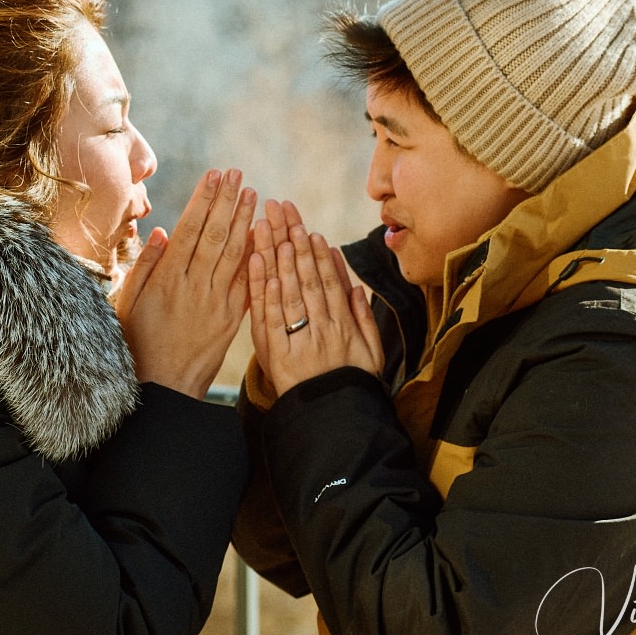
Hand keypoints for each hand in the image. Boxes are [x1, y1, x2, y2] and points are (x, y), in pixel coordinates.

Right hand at [114, 169, 256, 398]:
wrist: (163, 389)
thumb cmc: (137, 345)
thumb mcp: (128, 304)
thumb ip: (145, 266)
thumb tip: (164, 231)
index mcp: (166, 280)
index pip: (189, 229)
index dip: (203, 200)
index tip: (213, 175)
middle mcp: (193, 287)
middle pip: (214, 235)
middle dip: (227, 201)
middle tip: (237, 174)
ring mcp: (215, 303)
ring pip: (234, 254)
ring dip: (245, 221)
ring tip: (253, 195)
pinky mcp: (231, 319)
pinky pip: (247, 282)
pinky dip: (256, 257)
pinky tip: (264, 236)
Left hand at [249, 219, 382, 396]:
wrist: (335, 419)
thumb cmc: (353, 384)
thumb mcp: (371, 352)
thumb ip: (364, 318)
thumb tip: (356, 286)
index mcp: (343, 325)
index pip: (329, 282)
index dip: (320, 255)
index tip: (312, 231)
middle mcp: (322, 328)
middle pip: (307, 279)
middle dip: (297, 244)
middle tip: (287, 215)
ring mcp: (300, 340)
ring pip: (290, 293)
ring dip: (282, 259)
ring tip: (273, 231)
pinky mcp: (279, 354)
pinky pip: (272, 320)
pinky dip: (267, 294)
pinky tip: (263, 270)